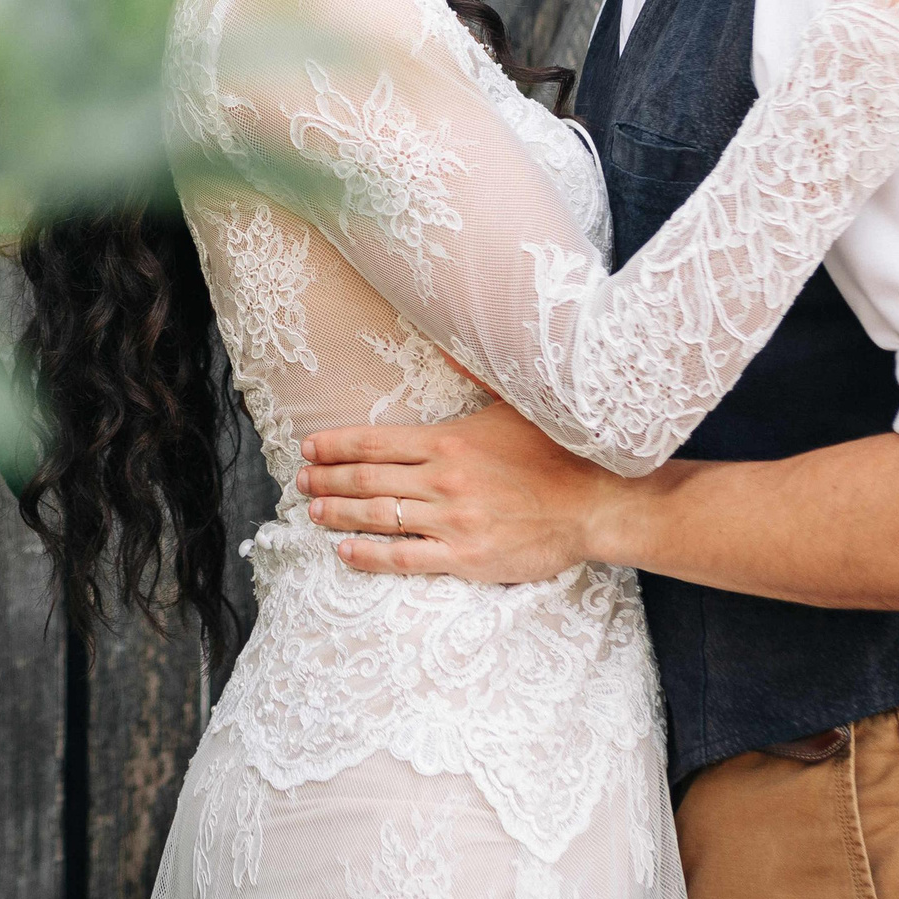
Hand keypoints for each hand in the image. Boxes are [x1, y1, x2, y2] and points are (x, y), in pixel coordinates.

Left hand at [296, 402, 631, 583]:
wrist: (598, 502)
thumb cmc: (558, 451)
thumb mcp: (513, 404)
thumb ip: (472, 375)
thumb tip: (441, 340)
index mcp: (449, 440)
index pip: (375, 441)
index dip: (336, 446)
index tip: (309, 449)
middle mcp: (443, 480)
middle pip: (368, 479)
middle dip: (327, 481)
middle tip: (300, 483)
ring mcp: (452, 521)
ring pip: (379, 517)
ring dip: (339, 515)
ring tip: (313, 513)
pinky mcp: (466, 558)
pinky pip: (405, 559)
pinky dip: (369, 556)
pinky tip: (345, 553)